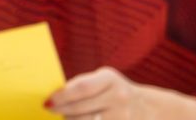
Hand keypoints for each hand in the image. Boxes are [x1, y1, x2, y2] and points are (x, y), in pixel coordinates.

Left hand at [46, 66, 195, 118]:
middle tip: (50, 110)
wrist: (148, 108)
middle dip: (62, 112)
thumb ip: (81, 85)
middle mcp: (119, 99)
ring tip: (66, 116)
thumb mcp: (103, 80)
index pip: (82, 89)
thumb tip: (54, 96)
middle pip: (81, 110)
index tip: (47, 101)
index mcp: (111, 80)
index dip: (62, 96)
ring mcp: (123, 118)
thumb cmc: (115, 91)